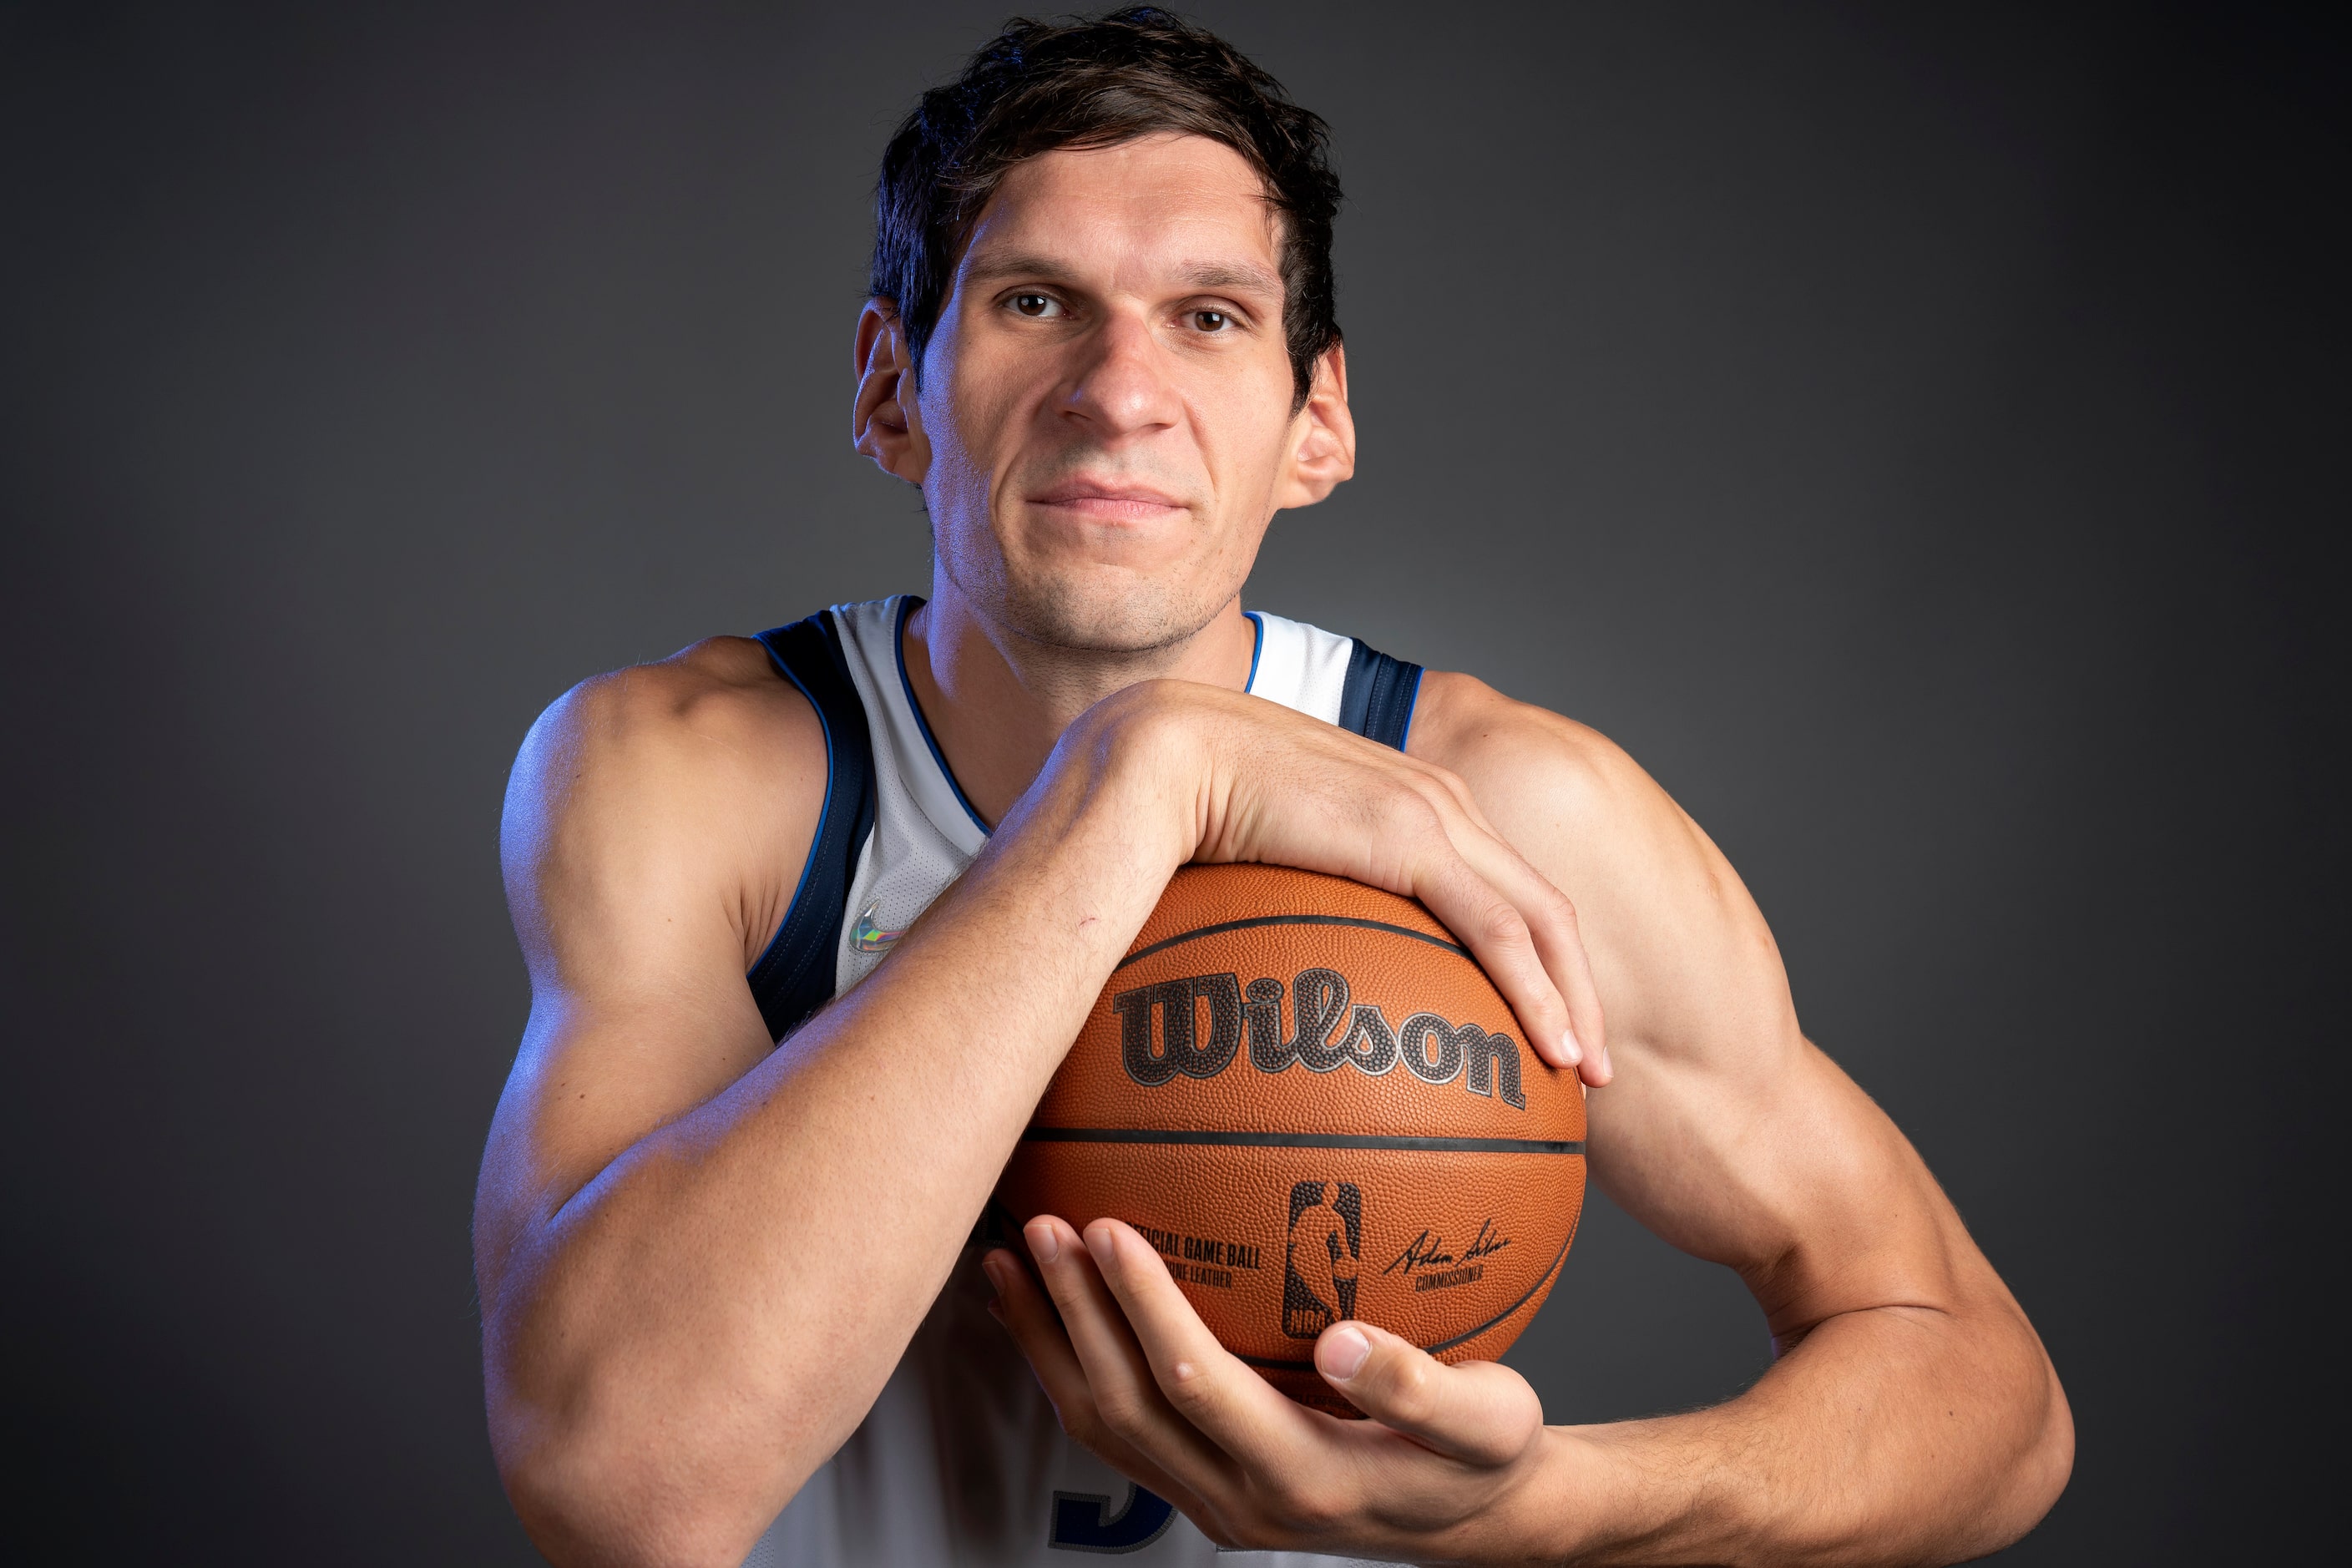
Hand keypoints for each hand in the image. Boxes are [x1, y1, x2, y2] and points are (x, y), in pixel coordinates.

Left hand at [984, 1215, 1588, 1561]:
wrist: (1476, 1521)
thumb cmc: (1485, 1456)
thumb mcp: (1490, 1421)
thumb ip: (1423, 1389)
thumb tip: (1345, 1337)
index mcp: (1304, 1476)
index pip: (1195, 1385)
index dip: (1143, 1308)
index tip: (1108, 1227)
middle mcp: (1240, 1500)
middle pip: (1124, 1408)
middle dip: (1072, 1315)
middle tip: (1040, 1221)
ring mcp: (1211, 1501)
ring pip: (1103, 1425)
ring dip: (1050, 1342)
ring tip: (1010, 1258)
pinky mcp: (1201, 1486)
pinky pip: (1116, 1427)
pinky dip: (1069, 1362)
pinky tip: (1052, 1300)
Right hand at [1074, 680, 1608, 1082]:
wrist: (1153, 757)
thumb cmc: (1172, 817)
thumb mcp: (1246, 872)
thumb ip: (1274, 912)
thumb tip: (1255, 1001)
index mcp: (1401, 802)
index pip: (1492, 884)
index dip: (1528, 958)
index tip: (1531, 1030)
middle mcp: (1434, 802)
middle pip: (1537, 903)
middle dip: (1575, 988)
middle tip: (1584, 1068)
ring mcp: (1431, 813)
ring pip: (1540, 918)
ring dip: (1573, 1000)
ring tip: (1584, 1075)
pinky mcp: (1414, 836)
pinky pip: (1498, 929)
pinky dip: (1539, 992)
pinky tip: (1549, 1053)